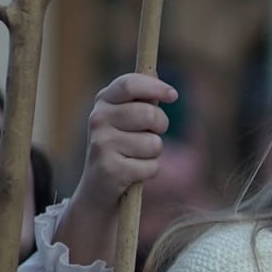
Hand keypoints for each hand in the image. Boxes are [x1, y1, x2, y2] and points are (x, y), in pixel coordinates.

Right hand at [77, 73, 174, 210]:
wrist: (97, 187)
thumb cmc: (121, 147)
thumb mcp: (126, 119)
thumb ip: (142, 102)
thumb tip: (163, 84)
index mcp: (103, 101)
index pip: (129, 84)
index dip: (155, 87)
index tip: (173, 95)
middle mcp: (98, 119)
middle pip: (149, 114)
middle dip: (161, 126)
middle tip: (151, 134)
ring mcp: (102, 144)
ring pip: (154, 143)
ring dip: (153, 153)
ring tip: (136, 156)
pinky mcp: (110, 169)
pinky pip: (151, 166)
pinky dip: (149, 171)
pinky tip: (132, 173)